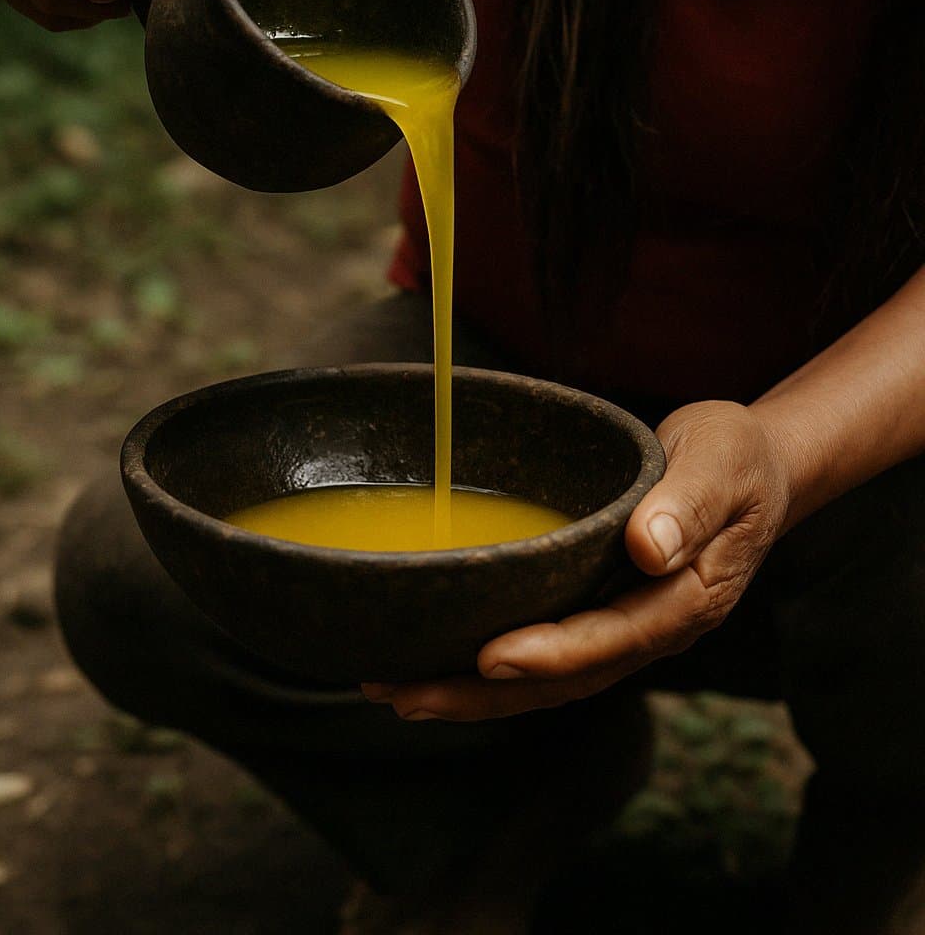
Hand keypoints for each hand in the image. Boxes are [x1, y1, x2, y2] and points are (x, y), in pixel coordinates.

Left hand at [363, 400, 794, 721]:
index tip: (489, 658)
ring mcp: (628, 627)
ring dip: (473, 692)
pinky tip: (437, 660)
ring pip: (548, 678)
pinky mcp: (603, 612)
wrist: (753, 467)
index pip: (612, 639)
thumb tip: (648, 548)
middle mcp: (654, 628)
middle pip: (566, 678)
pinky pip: (545, 652)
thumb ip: (689, 504)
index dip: (550, 653)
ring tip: (396, 691)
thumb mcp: (722, 462)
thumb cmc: (736, 457)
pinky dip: (490, 667)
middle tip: (403, 694)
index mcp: (688, 599)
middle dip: (483, 693)